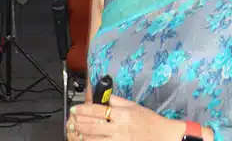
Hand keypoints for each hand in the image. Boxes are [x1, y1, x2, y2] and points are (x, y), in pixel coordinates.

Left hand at [66, 95, 184, 140]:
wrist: (161, 136)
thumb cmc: (148, 120)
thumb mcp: (133, 105)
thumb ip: (117, 100)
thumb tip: (104, 95)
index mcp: (121, 114)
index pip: (97, 109)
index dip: (83, 109)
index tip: (75, 108)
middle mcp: (118, 128)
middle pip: (92, 125)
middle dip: (78, 122)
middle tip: (70, 119)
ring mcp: (117, 140)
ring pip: (93, 138)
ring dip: (80, 135)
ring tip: (73, 131)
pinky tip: (84, 140)